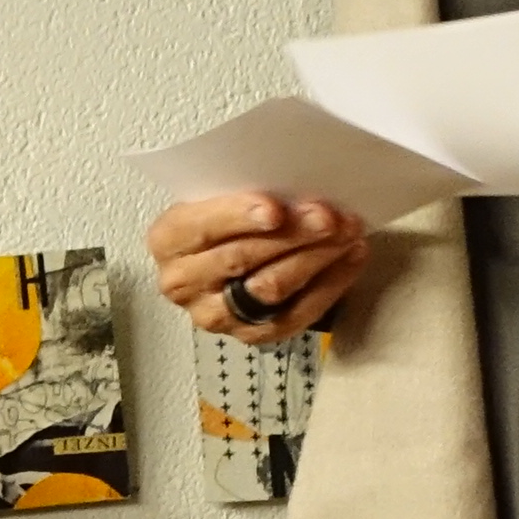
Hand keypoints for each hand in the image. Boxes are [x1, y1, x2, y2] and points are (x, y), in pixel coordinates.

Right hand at [148, 191, 372, 343]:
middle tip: (329, 216)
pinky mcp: (250, 336)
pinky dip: (329, 283)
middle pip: (240, 258)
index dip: (238, 217)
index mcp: (168, 239)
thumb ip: (243, 190)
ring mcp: (215, 314)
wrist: (230, 256)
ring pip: (269, 288)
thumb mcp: (220, 196)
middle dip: (291, 234)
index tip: (275, 210)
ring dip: (315, 257)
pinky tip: (349, 257)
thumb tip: (296, 182)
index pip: (201, 228)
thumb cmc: (227, 220)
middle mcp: (182, 282)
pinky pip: (295, 314)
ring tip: (347, 231)